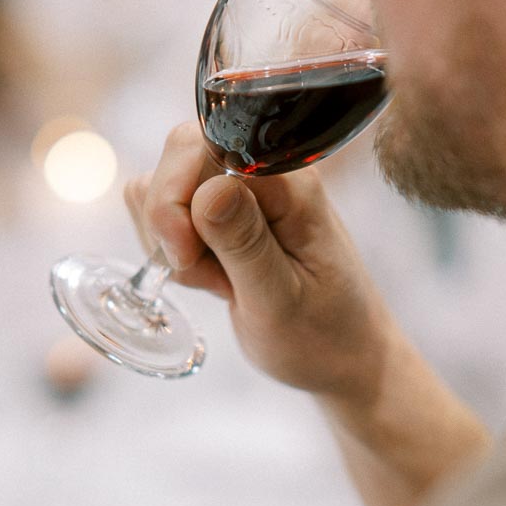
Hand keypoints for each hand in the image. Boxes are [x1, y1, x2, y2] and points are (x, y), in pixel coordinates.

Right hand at [124, 122, 398, 398]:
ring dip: (171, 242)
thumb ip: (246, 245)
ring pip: (163, 185)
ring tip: (221, 281)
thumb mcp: (281, 300)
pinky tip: (214, 279)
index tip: (188, 259)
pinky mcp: (223, 214)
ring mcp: (241, 191)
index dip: (177, 203)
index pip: (201, 149)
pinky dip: (174, 251)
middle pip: (178, 155)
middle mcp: (264, 173)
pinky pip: (169, 213)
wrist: (342, 355)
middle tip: (204, 275)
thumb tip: (210, 191)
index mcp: (288, 184)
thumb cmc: (323, 334)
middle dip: (169, 222)